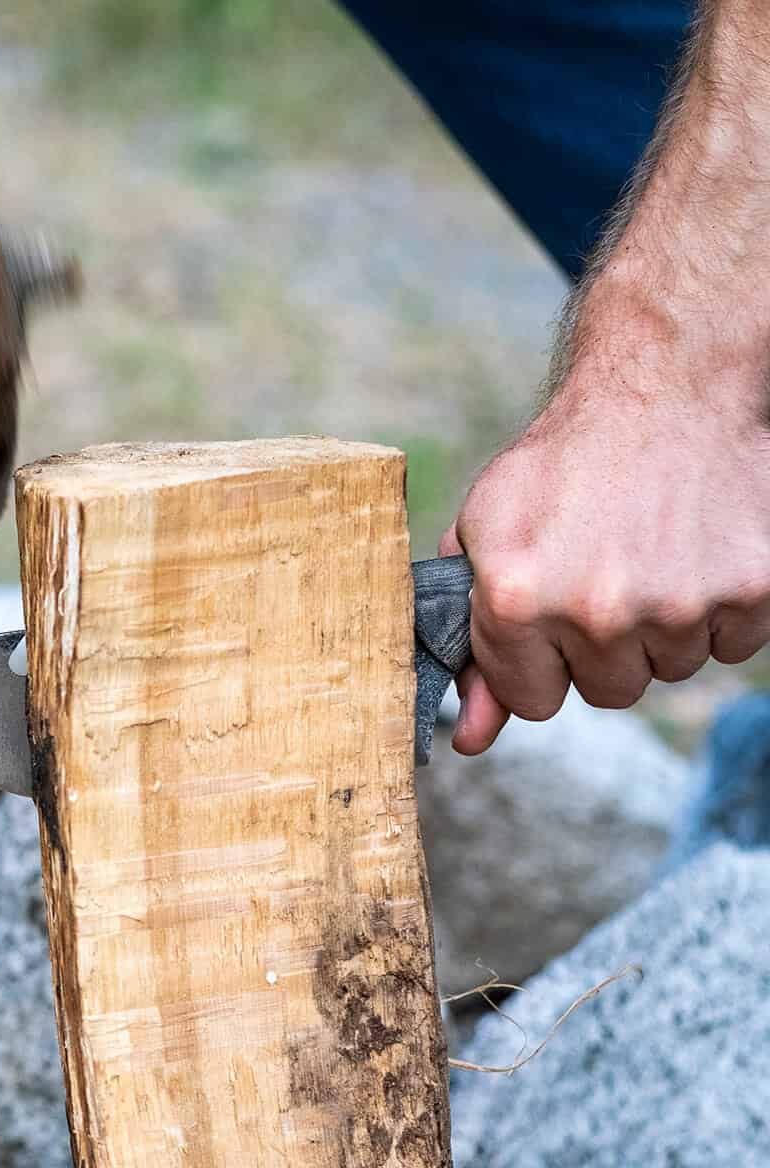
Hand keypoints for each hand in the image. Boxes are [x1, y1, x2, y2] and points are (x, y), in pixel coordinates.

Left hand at [441, 349, 769, 755]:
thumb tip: (469, 740)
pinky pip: (731, 644)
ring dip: (663, 625)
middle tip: (609, 569)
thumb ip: (477, 648)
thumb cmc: (567, 464)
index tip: (554, 615)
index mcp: (520, 600)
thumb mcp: (491, 540)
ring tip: (651, 551)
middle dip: (605, 644)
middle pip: (609, 691)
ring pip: (671, 668)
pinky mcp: (749, 590)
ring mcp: (679, 603)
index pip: (534, 701)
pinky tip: (695, 550)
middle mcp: (598, 610)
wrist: (667, 383)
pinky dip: (718, 608)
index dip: (543, 659)